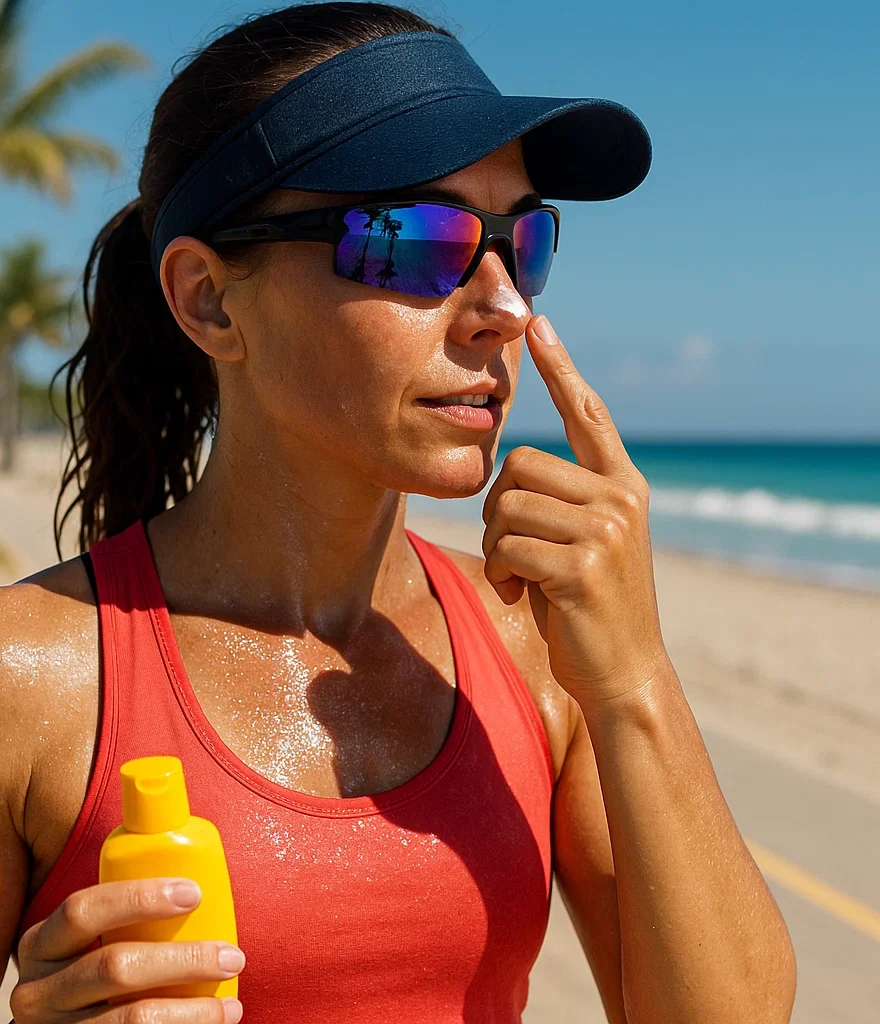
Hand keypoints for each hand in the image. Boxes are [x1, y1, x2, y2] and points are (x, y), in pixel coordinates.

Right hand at [11, 877, 244, 1021]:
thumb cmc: (90, 980)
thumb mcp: (83, 947)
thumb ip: (121, 921)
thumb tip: (201, 882)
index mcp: (41, 945)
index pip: (82, 910)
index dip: (139, 898)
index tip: (194, 893)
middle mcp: (37, 993)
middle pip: (114, 968)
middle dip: (183, 959)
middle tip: (232, 956)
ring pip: (131, 1019)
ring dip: (192, 1011)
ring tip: (231, 1005)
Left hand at [481, 314, 670, 708]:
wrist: (623, 672)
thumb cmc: (589, 606)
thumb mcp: (585, 542)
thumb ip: (564, 500)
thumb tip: (513, 469)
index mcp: (623, 485)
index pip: (588, 413)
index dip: (561, 369)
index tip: (539, 327)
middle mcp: (621, 497)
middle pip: (520, 462)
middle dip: (496, 507)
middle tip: (509, 549)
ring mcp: (605, 530)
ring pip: (507, 504)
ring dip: (494, 544)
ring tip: (517, 574)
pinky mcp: (582, 565)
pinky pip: (507, 546)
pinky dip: (499, 572)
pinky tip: (520, 595)